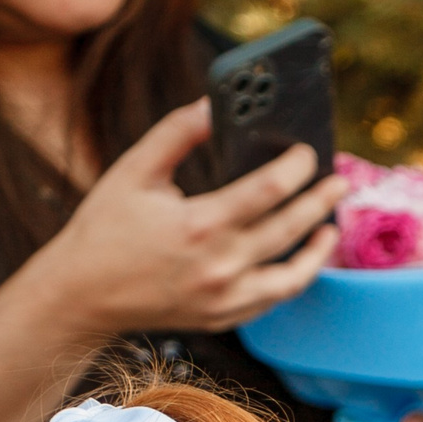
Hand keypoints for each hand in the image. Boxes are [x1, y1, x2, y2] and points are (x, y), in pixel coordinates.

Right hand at [31, 99, 347, 337]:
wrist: (82, 294)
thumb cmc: (105, 227)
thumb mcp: (133, 172)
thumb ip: (176, 134)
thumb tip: (213, 104)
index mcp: (200, 224)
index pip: (269, 189)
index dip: (296, 166)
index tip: (308, 152)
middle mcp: (220, 265)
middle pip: (291, 228)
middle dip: (320, 200)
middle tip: (340, 181)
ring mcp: (227, 298)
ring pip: (295, 274)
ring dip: (319, 249)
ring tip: (330, 225)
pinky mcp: (226, 317)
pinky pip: (275, 298)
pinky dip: (294, 277)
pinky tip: (301, 257)